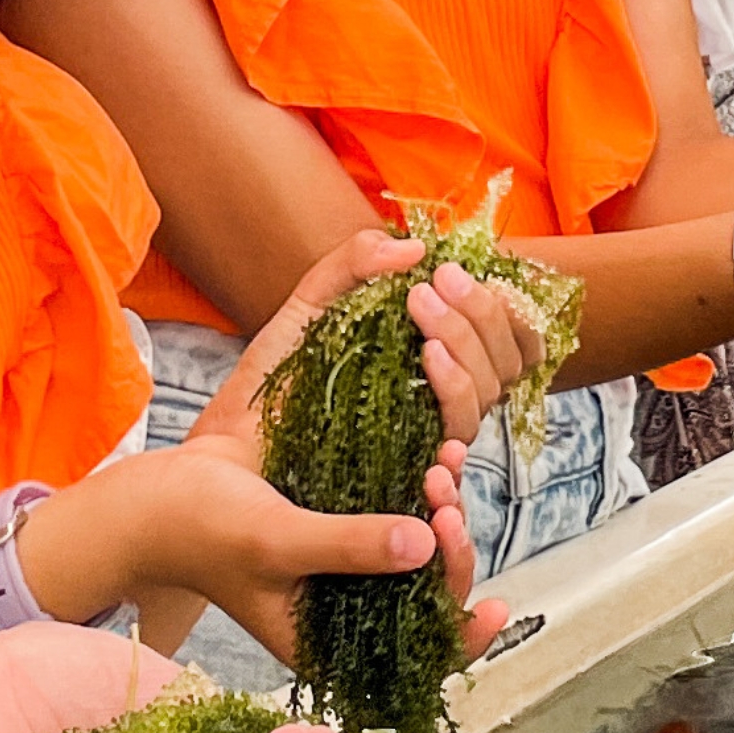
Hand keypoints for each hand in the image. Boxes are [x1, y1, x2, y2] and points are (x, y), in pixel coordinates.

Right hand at [60, 435, 507, 672]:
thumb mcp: (276, 540)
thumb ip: (347, 545)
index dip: (462, 638)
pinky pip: (399, 511)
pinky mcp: (341, 524)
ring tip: (438, 460)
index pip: (414, 659)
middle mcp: (344, 610)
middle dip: (451, 548)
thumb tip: (425, 543)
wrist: (154, 496)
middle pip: (429, 595)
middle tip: (443, 495)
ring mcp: (344, 566)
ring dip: (442, 509)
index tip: (493, 601)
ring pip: (421, 549)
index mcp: (327, 642)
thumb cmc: (201, 529)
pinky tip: (432, 449)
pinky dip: (421, 484)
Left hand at [182, 230, 546, 456]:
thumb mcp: (311, 306)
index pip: (506, 336)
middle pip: (503, 367)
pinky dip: (452, 435)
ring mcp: (424, 442)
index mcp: (435, 356)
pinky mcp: (403, 484)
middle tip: (427, 291)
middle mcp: (439, 400)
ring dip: (466, 367)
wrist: (227, 447)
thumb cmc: (272, 380)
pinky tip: (432, 398)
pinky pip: (452, 475)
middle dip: (477, 322)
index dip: (501, 306)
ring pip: (481, 410)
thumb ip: (355, 264)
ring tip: (424, 337)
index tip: (452, 272)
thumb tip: (415, 247)